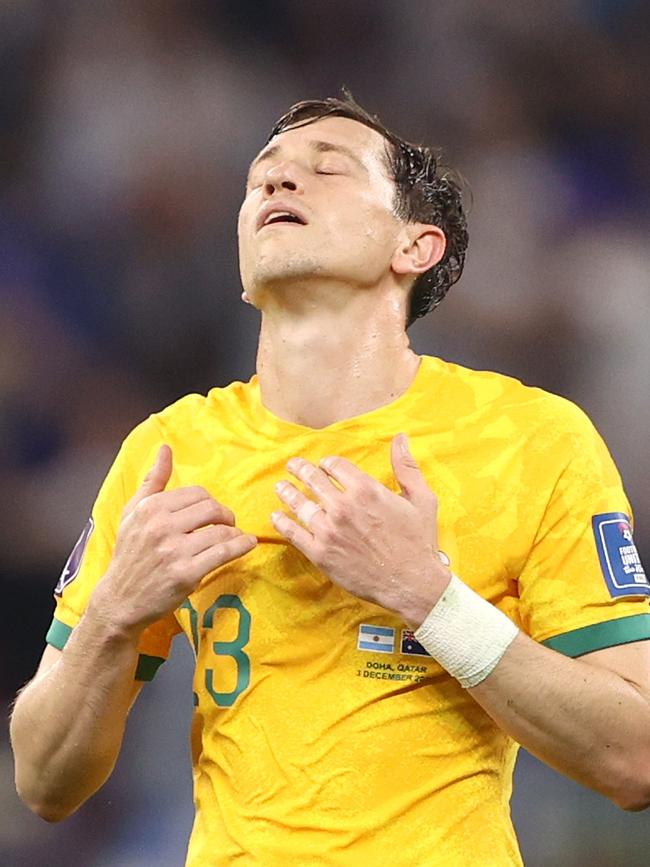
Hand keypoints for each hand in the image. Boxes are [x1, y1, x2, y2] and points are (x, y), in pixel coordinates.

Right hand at [89, 445, 256, 636]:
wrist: (119, 600)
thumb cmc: (129, 554)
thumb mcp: (132, 513)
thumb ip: (152, 480)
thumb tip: (165, 448)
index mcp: (150, 508)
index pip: (196, 493)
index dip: (211, 502)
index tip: (213, 512)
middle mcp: (161, 527)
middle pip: (211, 508)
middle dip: (225, 515)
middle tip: (227, 523)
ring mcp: (174, 551)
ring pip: (220, 531)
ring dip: (234, 533)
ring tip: (236, 536)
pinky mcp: (186, 574)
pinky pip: (223, 553)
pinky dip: (241, 546)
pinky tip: (247, 544)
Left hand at [271, 434, 450, 625]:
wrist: (411, 583)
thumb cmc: (418, 542)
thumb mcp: (421, 498)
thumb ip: (406, 466)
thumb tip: (400, 438)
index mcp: (366, 490)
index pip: (335, 466)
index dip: (327, 463)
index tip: (324, 466)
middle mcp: (343, 506)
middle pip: (313, 480)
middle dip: (300, 470)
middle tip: (292, 466)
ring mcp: (329, 530)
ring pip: (300, 504)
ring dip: (287, 492)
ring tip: (280, 486)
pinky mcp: (321, 553)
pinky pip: (294, 533)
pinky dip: (282, 523)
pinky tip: (276, 516)